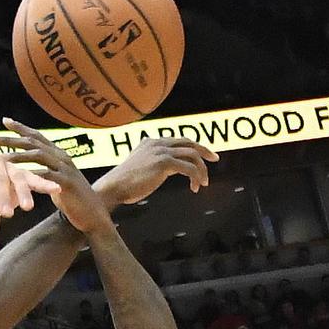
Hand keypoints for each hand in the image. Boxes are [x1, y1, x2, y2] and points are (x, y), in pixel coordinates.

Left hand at [0, 117, 108, 233]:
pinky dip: (33, 174)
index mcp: (57, 154)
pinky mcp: (67, 183)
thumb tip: (25, 167)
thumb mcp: (54, 179)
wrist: (92, 212)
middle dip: (12, 139)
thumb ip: (43, 169)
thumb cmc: (70, 197)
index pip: (37, 137)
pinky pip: (48, 175)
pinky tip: (18, 176)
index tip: (4, 120)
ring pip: (39, 155)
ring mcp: (65, 168)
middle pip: (34, 143)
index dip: (21, 128)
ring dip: (18, 155)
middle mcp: (62, 156)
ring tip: (1, 157)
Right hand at [93, 137, 218, 206]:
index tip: (203, 155)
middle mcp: (157, 143)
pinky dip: (196, 177)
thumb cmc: (124, 184)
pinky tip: (195, 187)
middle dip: (204, 150)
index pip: (178, 140)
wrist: (113, 187)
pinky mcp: (164, 162)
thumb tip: (171, 168)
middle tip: (215, 159)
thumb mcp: (140, 167)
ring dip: (201, 170)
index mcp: (150, 142)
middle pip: (189, 142)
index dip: (193, 147)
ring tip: (203, 183)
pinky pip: (189, 168)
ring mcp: (160, 151)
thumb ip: (155, 162)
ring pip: (192, 156)